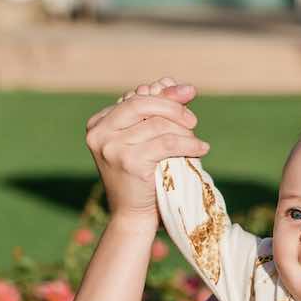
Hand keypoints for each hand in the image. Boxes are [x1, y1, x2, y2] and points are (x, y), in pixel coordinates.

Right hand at [85, 77, 209, 227]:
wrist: (133, 218)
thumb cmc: (141, 182)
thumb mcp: (143, 144)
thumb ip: (153, 115)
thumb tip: (172, 82)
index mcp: (98, 124)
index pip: (134, 99)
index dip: (163, 94)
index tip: (188, 92)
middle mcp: (99, 132)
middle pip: (142, 103)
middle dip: (173, 107)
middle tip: (193, 119)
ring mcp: (111, 146)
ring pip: (158, 124)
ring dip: (184, 131)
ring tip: (196, 142)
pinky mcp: (129, 161)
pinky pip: (167, 143)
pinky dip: (189, 145)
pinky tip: (202, 149)